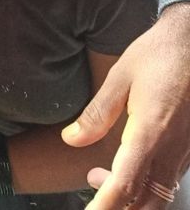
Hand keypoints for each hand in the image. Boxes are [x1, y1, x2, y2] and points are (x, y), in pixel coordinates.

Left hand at [62, 3, 189, 207]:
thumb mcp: (120, 78)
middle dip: (116, 207)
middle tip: (90, 193)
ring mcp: (185, 152)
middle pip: (146, 202)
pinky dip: (146, 186)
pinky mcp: (189, 149)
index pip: (125, 184)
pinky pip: (168, 181)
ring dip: (130, 198)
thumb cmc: (157, 55)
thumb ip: (97, 114)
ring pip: (159, 196)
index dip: (105, 206)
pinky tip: (126, 166)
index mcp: (151, 132)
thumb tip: (71, 139)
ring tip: (97, 177)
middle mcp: (172, 149)